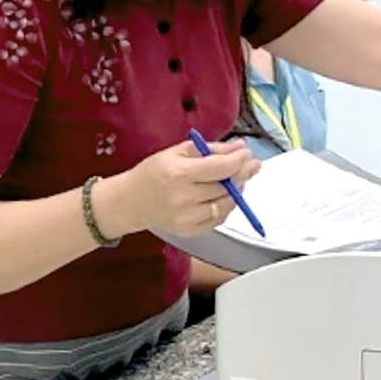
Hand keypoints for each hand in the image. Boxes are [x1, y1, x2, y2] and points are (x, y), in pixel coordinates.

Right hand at [105, 139, 260, 237]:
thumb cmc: (153, 172)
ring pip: (225, 205)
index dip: (238, 161)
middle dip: (242, 174)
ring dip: (237, 191)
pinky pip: (218, 220)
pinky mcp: (188, 232)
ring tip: (236, 179)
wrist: (128, 202)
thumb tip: (240, 148)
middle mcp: (183, 198)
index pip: (219, 168)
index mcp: (179, 174)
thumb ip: (211, 149)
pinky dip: (226, 207)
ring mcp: (186, 218)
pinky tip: (224, 196)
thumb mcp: (178, 152)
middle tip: (251, 165)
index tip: (248, 154)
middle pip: (226, 187)